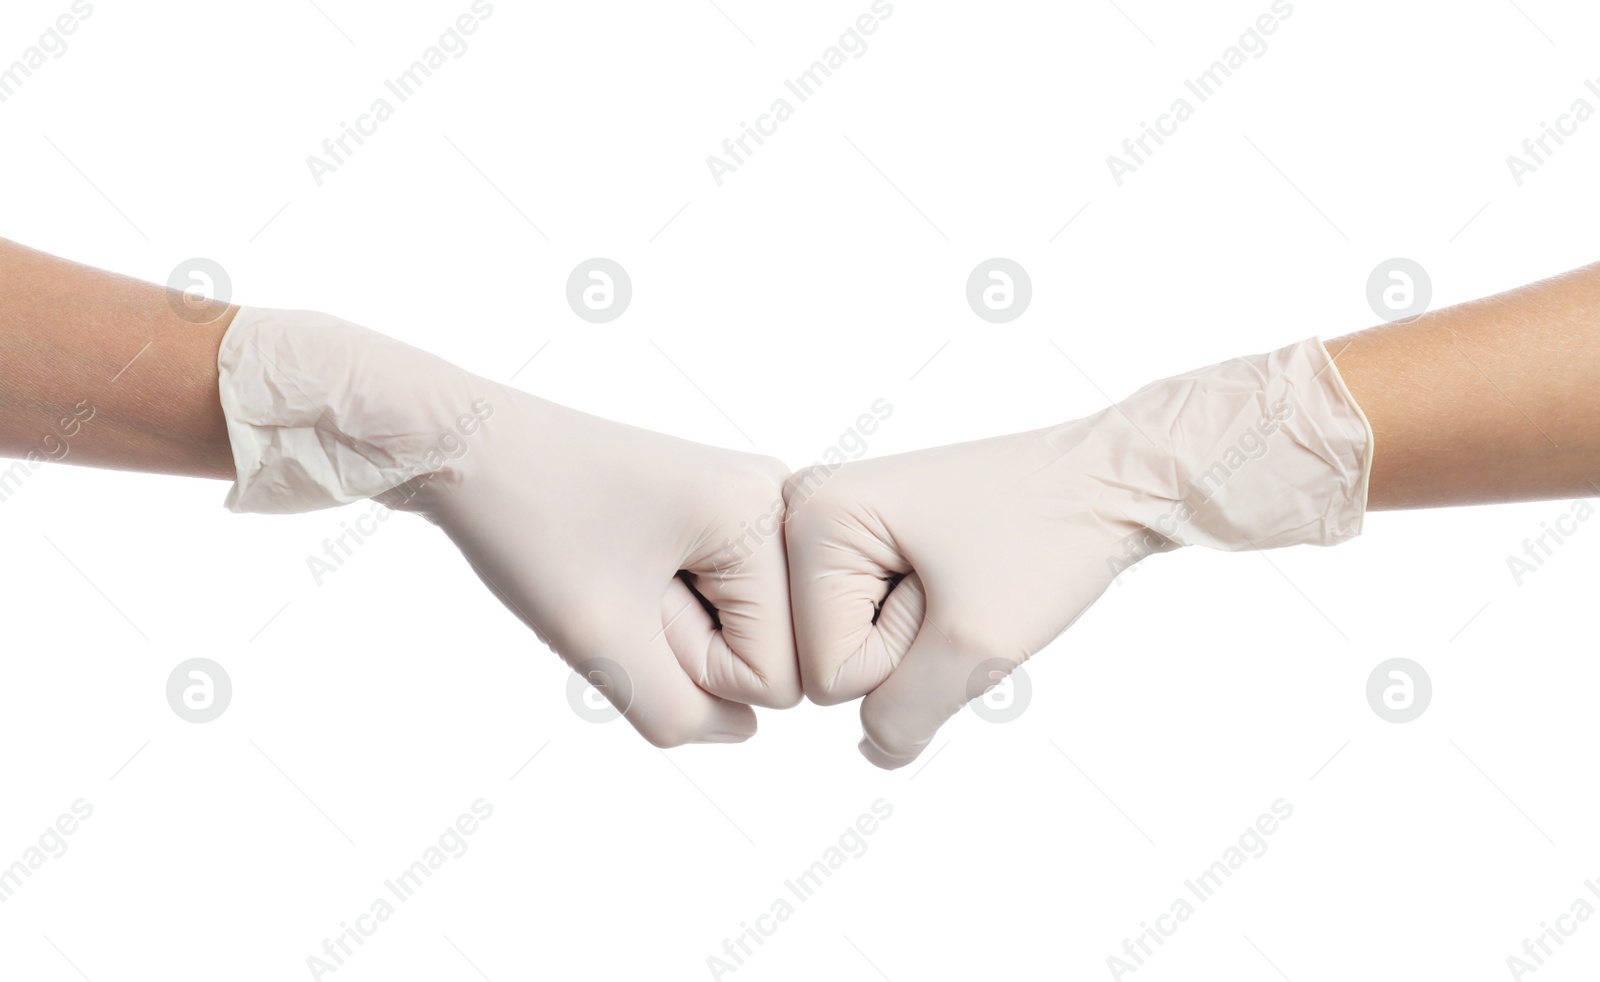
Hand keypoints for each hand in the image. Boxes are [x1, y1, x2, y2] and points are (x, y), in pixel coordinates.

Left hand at [218, 308, 800, 746]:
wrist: (463, 446)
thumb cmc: (528, 526)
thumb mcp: (602, 643)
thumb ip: (684, 716)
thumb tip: (742, 729)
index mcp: (766, 513)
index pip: (782, 674)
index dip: (697, 669)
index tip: (634, 601)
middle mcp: (776, 499)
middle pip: (771, 650)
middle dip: (691, 648)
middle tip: (624, 586)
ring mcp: (748, 502)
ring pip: (742, 631)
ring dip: (674, 631)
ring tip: (619, 572)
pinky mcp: (717, 511)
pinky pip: (718, 603)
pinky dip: (666, 609)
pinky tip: (625, 566)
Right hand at [784, 338, 1370, 767]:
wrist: (1108, 478)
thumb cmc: (1048, 538)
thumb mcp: (973, 647)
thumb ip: (903, 718)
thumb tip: (876, 751)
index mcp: (813, 516)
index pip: (826, 672)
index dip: (902, 657)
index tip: (951, 588)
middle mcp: (804, 509)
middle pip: (827, 658)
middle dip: (904, 646)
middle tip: (959, 582)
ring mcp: (834, 520)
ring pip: (854, 645)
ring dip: (917, 634)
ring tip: (961, 575)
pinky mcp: (864, 535)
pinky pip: (874, 621)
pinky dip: (922, 619)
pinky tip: (953, 574)